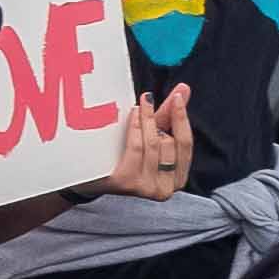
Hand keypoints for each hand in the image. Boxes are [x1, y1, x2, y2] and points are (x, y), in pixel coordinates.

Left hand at [102, 86, 193, 200]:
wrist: (92, 178)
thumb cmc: (125, 157)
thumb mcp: (151, 136)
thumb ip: (169, 115)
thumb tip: (184, 89)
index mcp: (177, 179)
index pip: (186, 144)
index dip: (182, 118)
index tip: (177, 97)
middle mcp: (164, 188)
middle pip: (168, 142)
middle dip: (157, 120)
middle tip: (146, 102)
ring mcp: (145, 187)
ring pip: (152, 143)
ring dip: (146, 120)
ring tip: (139, 106)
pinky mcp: (126, 182)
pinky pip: (136, 147)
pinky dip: (135, 127)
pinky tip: (132, 115)